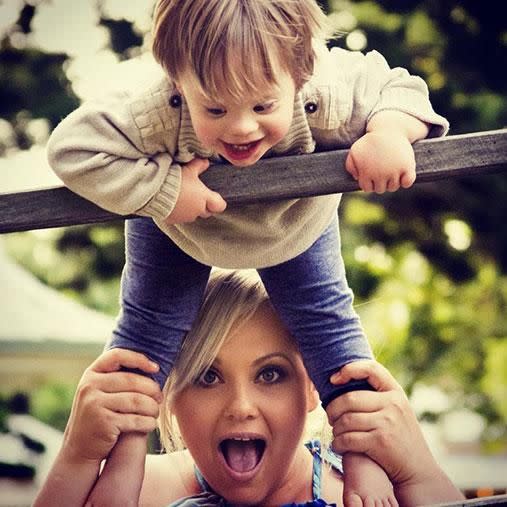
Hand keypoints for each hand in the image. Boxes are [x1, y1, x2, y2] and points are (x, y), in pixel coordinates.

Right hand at [61, 349, 161, 465]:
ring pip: (137, 400)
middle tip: (160, 397)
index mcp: (91, 374)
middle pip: (132, 380)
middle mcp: (90, 386)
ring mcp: (95, 404)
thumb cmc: (99, 415)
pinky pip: (135, 419)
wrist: (79, 449)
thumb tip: (153, 367)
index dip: (139, 359)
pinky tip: (151, 424)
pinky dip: (148, 422)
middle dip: (152, 389)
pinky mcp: (104, 422)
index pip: (117, 356)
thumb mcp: (99, 392)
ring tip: (156, 412)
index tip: (156, 368)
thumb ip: (116, 378)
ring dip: (152, 407)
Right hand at [165, 158, 226, 223]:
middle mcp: (197, 210)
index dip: (217, 201)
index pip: (220, 206)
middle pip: (206, 212)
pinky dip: (177, 212)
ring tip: (181, 197)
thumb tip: (205, 162)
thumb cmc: (175, 180)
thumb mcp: (189, 169)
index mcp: (204, 198)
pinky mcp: (173, 220)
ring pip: (192, 215)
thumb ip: (199, 166)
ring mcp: (185, 217)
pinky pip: (179, 217)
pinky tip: (171, 203)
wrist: (155, 191)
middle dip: (203, 205)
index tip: (213, 196)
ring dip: (189, 208)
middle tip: (196, 195)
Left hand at [327, 361, 437, 487]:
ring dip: (335, 428)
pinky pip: (347, 439)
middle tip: (331, 418)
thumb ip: (377, 396)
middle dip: (333, 409)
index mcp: (396, 392)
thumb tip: (341, 381)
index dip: (349, 370)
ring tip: (336, 433)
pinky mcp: (380, 442)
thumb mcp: (396, 410)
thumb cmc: (400, 438)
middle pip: (348, 398)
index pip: (371, 369)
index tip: (333, 379)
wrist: (419, 472)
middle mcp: (393, 404)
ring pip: (345, 420)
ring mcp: (387, 422)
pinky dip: (338, 443)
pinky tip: (338, 446)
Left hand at [345, 131, 415, 192]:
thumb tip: (357, 178)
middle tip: (382, 171)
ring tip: (390, 170)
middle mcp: (380, 174)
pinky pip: (407, 183)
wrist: (389, 128)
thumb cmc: (371, 141)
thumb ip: (350, 165)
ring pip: (393, 187)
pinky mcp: (408, 166)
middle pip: (380, 189)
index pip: (367, 188)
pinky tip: (402, 173)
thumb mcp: (355, 150)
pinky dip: (406, 181)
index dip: (369, 182)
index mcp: (366, 173)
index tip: (372, 174)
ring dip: (392, 181)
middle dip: (380, 182)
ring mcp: (394, 171)